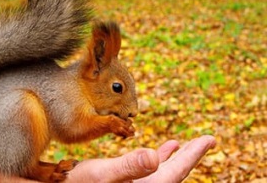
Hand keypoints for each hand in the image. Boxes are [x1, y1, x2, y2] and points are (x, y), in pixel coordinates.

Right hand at [67, 135, 215, 182]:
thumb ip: (130, 167)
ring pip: (163, 172)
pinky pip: (149, 171)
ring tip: (186, 146)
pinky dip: (157, 159)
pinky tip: (161, 151)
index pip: (176, 172)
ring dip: (175, 158)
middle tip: (206, 140)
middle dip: (190, 155)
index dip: (193, 154)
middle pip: (174, 173)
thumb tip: (156, 158)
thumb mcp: (104, 175)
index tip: (209, 139)